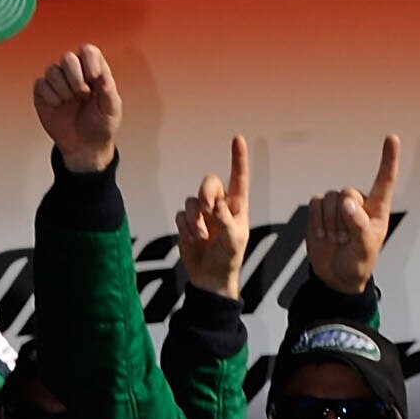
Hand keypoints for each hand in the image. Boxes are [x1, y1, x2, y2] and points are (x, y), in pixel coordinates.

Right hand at [32, 45, 121, 173]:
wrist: (85, 147)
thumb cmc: (101, 126)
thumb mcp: (111, 108)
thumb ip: (108, 88)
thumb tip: (102, 72)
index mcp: (93, 72)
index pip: (88, 51)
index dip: (89, 60)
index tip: (94, 78)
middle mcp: (75, 74)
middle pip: (67, 57)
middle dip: (75, 76)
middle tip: (83, 94)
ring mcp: (58, 83)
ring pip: (52, 70)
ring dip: (63, 88)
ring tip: (70, 102)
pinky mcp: (43, 94)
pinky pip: (41, 84)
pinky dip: (50, 95)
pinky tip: (58, 106)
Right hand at [175, 136, 250, 298]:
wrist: (210, 278)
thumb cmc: (229, 259)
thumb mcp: (234, 240)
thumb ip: (226, 220)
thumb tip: (217, 204)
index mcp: (237, 206)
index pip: (238, 177)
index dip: (238, 158)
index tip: (238, 139)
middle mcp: (219, 206)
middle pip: (209, 183)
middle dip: (205, 193)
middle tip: (206, 207)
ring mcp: (202, 214)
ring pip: (192, 201)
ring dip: (195, 219)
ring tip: (202, 236)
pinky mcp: (187, 223)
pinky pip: (181, 215)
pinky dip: (186, 227)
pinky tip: (194, 240)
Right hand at [304, 136, 400, 296]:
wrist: (335, 275)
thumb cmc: (357, 263)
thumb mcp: (364, 248)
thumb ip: (358, 225)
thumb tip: (346, 202)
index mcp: (377, 209)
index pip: (385, 179)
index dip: (388, 158)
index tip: (392, 137)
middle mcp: (358, 203)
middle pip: (347, 192)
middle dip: (342, 218)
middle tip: (345, 239)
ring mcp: (338, 206)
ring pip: (329, 198)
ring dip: (329, 223)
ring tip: (336, 239)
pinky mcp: (320, 211)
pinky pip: (314, 204)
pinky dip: (316, 222)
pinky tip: (324, 235)